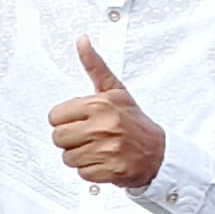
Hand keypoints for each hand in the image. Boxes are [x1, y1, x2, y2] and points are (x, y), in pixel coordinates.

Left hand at [48, 39, 165, 189]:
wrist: (159, 152)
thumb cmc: (134, 121)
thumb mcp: (115, 90)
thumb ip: (94, 66)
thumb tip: (81, 40)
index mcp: (99, 104)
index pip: (55, 117)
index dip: (66, 120)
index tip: (81, 121)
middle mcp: (102, 126)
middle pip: (58, 138)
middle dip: (71, 139)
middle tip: (90, 136)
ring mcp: (106, 150)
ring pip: (68, 158)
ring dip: (81, 156)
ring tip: (99, 149)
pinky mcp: (110, 170)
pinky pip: (81, 173)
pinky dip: (92, 171)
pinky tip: (105, 161)